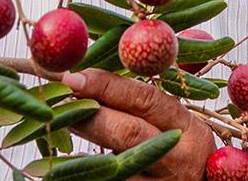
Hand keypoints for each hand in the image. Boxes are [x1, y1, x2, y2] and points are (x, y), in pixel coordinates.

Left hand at [62, 69, 215, 179]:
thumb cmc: (181, 152)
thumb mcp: (176, 126)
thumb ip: (142, 104)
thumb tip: (90, 77)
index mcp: (188, 129)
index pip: (146, 100)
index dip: (108, 86)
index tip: (75, 76)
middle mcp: (178, 158)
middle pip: (128, 133)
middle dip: (89, 116)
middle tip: (59, 102)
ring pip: (114, 166)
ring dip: (81, 147)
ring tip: (59, 129)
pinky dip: (89, 172)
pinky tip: (70, 164)